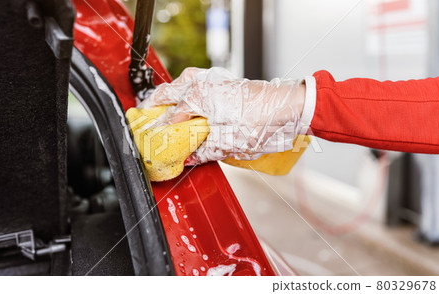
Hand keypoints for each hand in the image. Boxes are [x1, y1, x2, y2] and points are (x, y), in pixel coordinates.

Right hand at [138, 67, 305, 164]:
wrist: (292, 108)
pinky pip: (196, 85)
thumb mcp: (228, 144)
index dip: (159, 133)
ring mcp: (214, 80)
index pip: (169, 117)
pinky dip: (186, 95)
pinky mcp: (225, 83)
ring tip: (162, 112)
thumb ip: (202, 151)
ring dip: (170, 98)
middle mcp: (202, 83)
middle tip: (146, 121)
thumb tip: (189, 157)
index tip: (153, 143)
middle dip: (155, 106)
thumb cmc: (263, 122)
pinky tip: (188, 107)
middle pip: (168, 93)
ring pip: (181, 85)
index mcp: (197, 96)